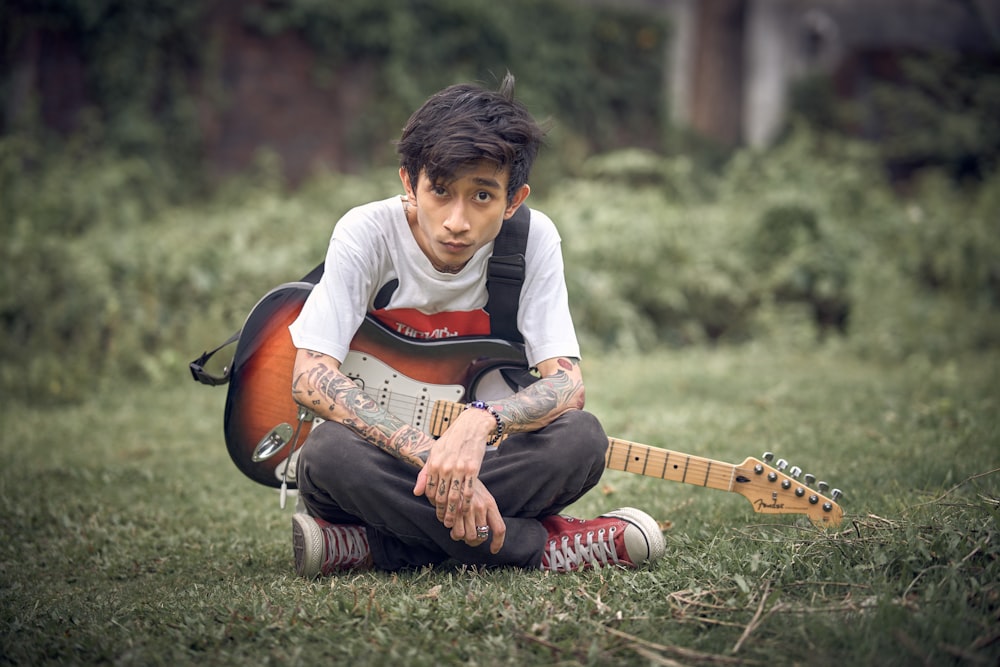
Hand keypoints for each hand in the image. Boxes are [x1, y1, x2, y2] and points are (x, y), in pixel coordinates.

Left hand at [413, 407, 500, 548]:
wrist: (470, 426)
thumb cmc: (451, 439)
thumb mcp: (434, 453)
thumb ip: (425, 473)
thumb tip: (417, 492)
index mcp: (434, 464)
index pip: (430, 491)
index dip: (432, 504)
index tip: (436, 511)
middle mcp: (445, 468)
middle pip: (441, 497)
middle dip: (442, 513)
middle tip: (444, 522)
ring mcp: (459, 469)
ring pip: (454, 498)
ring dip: (453, 513)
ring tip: (453, 522)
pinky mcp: (472, 469)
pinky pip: (468, 491)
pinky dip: (466, 504)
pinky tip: (465, 510)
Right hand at [451, 478, 505, 553]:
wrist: (452, 471)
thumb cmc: (467, 485)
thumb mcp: (482, 495)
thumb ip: (486, 511)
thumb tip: (485, 531)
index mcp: (490, 503)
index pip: (499, 529)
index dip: (498, 543)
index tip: (493, 550)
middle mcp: (481, 506)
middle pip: (482, 537)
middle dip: (474, 540)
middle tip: (467, 535)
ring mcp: (468, 509)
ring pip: (469, 537)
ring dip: (463, 537)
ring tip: (458, 530)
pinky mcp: (455, 511)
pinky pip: (457, 533)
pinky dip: (454, 534)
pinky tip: (451, 528)